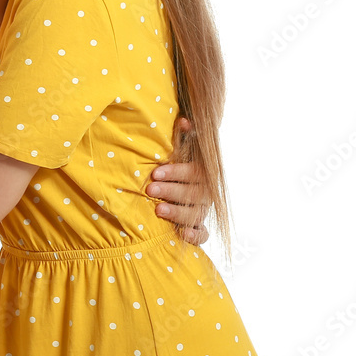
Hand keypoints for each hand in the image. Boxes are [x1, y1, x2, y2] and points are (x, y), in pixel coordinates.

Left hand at [147, 118, 210, 244]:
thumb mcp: (177, 148)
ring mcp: (202, 209)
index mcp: (202, 172)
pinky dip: (196, 235)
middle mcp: (205, 191)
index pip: (195, 172)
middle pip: (194, 194)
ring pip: (196, 213)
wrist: (172, 184)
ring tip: (158, 210)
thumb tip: (184, 121)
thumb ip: (181, 136)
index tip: (155, 172)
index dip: (176, 172)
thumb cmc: (173, 163)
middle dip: (172, 191)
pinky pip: (203, 234)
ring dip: (178, 212)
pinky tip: (184, 234)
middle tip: (150, 190)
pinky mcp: (198, 227)